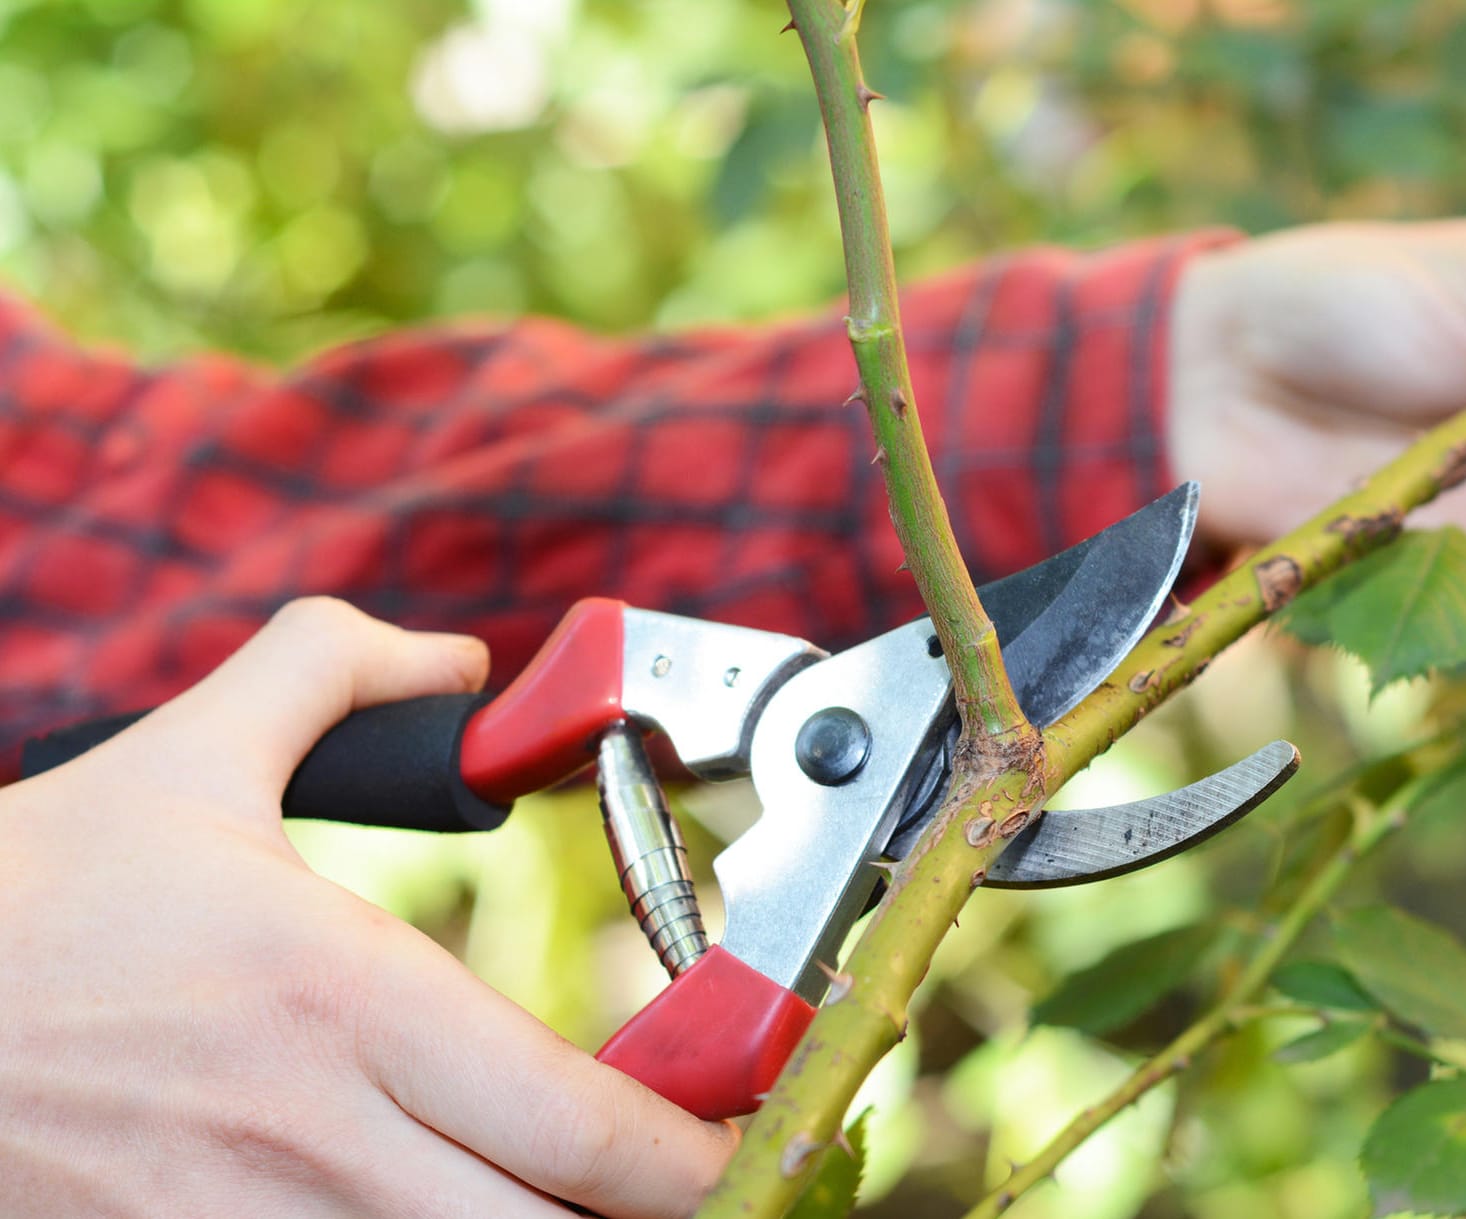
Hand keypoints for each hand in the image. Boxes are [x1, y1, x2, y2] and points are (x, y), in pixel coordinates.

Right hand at [0, 598, 733, 1218]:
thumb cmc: (32, 896)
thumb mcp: (190, 755)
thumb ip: (336, 671)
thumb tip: (461, 658)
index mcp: (346, 997)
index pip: (583, 1125)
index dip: (695, 1157)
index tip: (743, 1140)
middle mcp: (315, 1137)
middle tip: (681, 1182)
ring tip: (565, 1193)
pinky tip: (450, 1216)